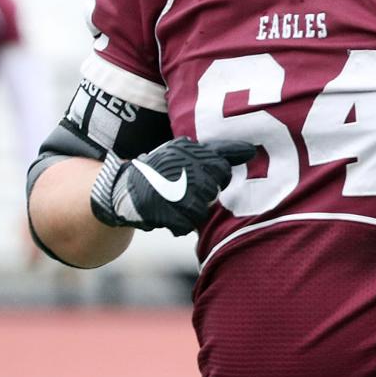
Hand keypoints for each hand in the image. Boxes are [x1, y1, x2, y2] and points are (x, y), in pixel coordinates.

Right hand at [90, 137, 257, 235]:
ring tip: (175, 202)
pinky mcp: (160, 211)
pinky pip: (186, 226)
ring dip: (190, 211)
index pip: (221, 169)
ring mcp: (169, 191)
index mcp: (187, 150)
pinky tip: (168, 214)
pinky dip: (179, 224)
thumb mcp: (190, 154)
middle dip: (202, 196)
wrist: (124, 189)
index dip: (216, 178)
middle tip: (184, 191)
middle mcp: (179, 168)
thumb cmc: (167, 170)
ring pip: (201, 211)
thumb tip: (251, 151)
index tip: (203, 178)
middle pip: (212, 192)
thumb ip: (222, 152)